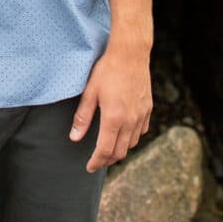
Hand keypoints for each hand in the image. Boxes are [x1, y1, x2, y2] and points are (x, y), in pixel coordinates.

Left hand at [68, 46, 152, 172]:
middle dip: (107, 160)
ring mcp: (141, 115)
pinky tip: (124, 134)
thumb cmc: (107, 70)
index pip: (105, 150)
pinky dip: (132, 137)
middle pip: (120, 152)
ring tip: (109, 150)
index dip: (96, 162)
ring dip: (120, 150)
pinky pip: (141, 131)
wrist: (130, 54)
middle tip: (97, 161)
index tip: (89, 167)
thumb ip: (83, 117)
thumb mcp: (90, 92)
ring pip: (132, 143)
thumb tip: (74, 137)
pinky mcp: (147, 109)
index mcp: (113, 118)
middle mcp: (130, 120)